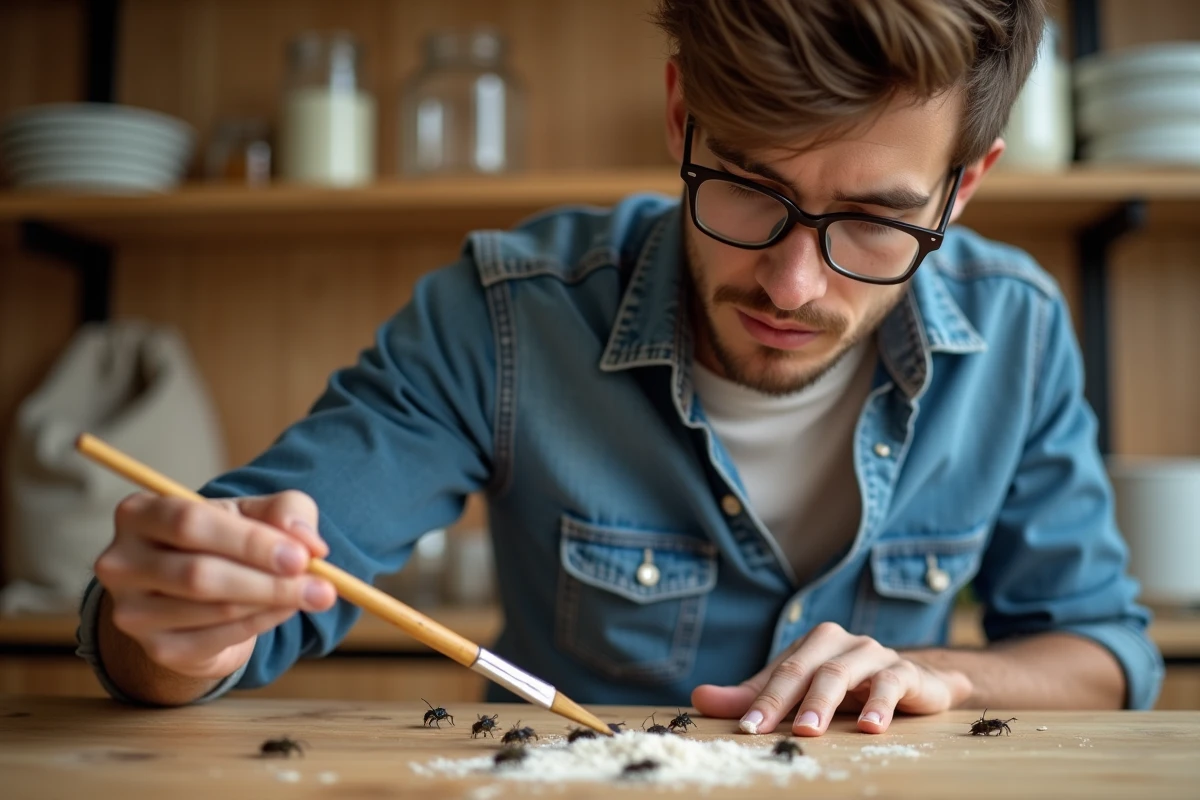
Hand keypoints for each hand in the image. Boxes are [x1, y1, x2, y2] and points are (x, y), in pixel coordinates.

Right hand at [94, 490, 336, 679]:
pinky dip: (261, 624)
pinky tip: (286, 609)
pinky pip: (217, 639)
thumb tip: (308, 544)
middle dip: (269, 581)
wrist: (198, 590)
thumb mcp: (255, 512)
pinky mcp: (157, 649)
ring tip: (314, 595)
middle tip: (322, 586)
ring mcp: (132, 612)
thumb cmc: (225, 538)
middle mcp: (121, 563)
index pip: (190, 524)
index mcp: (139, 513)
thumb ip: (286, 512)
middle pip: (199, 574)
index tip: (302, 556)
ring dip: (273, 603)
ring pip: (212, 609)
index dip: (250, 541)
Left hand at [691, 622, 971, 735]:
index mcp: (813, 644)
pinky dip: (880, 704)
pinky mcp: (906, 672)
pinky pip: (890, 683)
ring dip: (823, 702)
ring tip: (809, 730)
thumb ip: (753, 696)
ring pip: (842, 673)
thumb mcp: (801, 692)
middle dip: (784, 700)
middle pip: (806, 669)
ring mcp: (874, 654)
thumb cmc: (850, 688)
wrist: (917, 683)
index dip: (760, 700)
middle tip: (767, 729)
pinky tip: (871, 727)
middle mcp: (841, 642)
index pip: (781, 672)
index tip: (744, 729)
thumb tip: (699, 698)